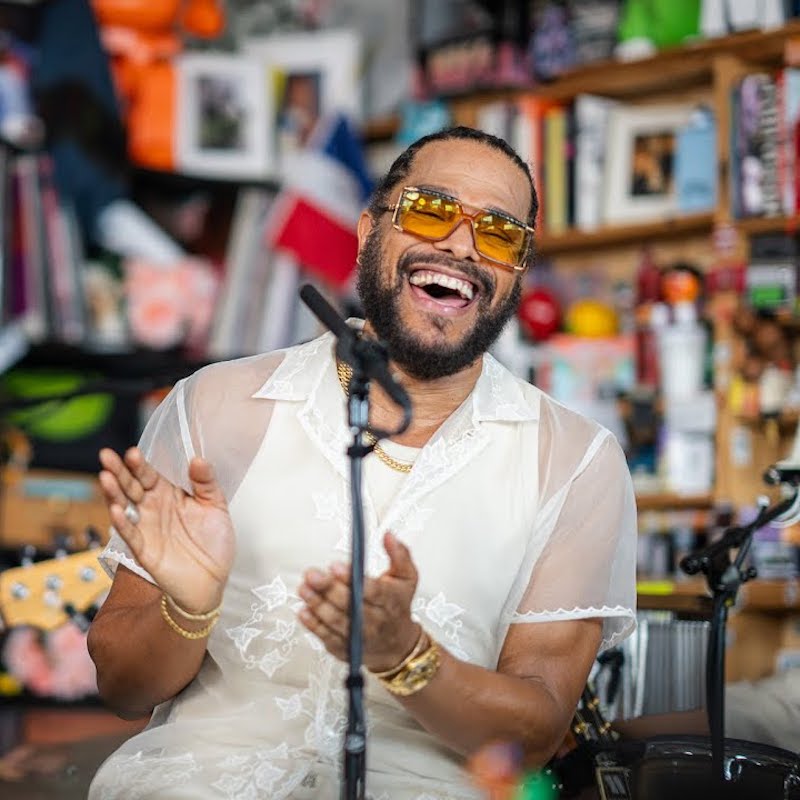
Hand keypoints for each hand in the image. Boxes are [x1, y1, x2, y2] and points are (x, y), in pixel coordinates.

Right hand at [98, 447, 234, 614]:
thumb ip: (206, 482)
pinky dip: (122, 522)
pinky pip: (130, 534)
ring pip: (124, 506)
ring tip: (105, 478)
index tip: (132, 453)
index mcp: (168, 494)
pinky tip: (116, 510)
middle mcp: (152, 508)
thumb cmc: (214, 542)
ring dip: (113, 493)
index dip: (139, 464)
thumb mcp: (216, 506)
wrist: (213, 579)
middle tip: (107, 456)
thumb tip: (198, 459)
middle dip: (118, 471)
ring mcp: (145, 528)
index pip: (148, 475)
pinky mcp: (144, 550)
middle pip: (131, 486)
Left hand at [297, 532, 419, 672]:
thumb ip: (399, 554)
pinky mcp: (345, 648)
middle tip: (313, 574)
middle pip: (351, 606)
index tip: (336, 566)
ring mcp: (359, 637)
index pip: (372, 590)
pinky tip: (304, 610)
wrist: (397, 645)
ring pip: (336, 622)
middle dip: (329, 589)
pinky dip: (313, 625)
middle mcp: (376, 621)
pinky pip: (326, 637)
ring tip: (304, 588)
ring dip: (317, 605)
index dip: (352, 579)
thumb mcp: (407, 577)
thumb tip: (388, 536)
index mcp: (391, 601)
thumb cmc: (397, 606)